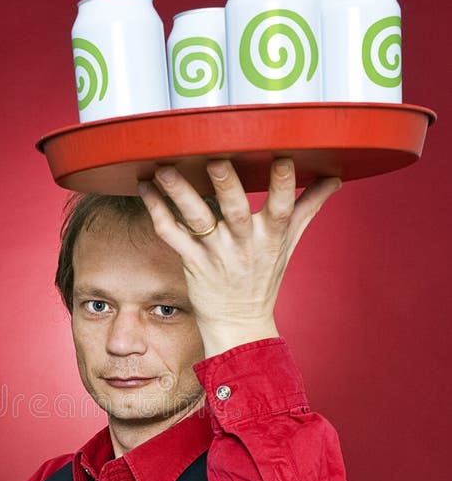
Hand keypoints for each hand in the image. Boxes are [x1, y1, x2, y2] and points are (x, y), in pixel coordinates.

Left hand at [138, 159, 340, 355]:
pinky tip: (145, 188)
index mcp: (272, 235)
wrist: (239, 323)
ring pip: (197, 220)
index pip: (282, 207)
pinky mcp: (191, 262)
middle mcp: (243, 243)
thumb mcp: (290, 242)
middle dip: (226, 185)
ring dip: (180, 194)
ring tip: (164, 170)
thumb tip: (335, 178)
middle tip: (215, 160)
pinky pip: (171, 235)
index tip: (282, 157)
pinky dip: (157, 211)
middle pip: (235, 211)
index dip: (283, 184)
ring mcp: (215, 253)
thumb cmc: (263, 278)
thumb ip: (309, 206)